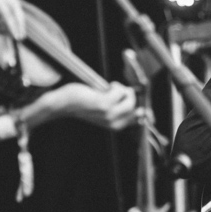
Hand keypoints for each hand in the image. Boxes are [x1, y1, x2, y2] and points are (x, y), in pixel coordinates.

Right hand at [0, 0, 25, 38]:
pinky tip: (12, 33)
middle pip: (11, 0)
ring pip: (11, 4)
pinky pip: (6, 10)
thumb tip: (13, 32)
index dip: (12, 15)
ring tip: (18, 36)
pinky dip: (10, 23)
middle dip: (18, 18)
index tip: (16, 29)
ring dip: (16, 21)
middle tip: (21, 34)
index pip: (4, 0)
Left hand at [23, 81, 137, 130]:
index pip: (139, 121)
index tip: (142, 105)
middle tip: (117, 90)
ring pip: (130, 99)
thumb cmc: (84, 104)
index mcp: (116, 126)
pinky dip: (116, 85)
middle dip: (130, 95)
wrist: (65, 104)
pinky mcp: (104, 104)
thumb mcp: (105, 111)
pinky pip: (120, 91)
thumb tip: (141, 110)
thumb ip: (120, 110)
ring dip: (123, 89)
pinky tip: (108, 86)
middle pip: (136, 107)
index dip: (145, 112)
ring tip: (111, 88)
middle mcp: (114, 123)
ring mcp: (109, 114)